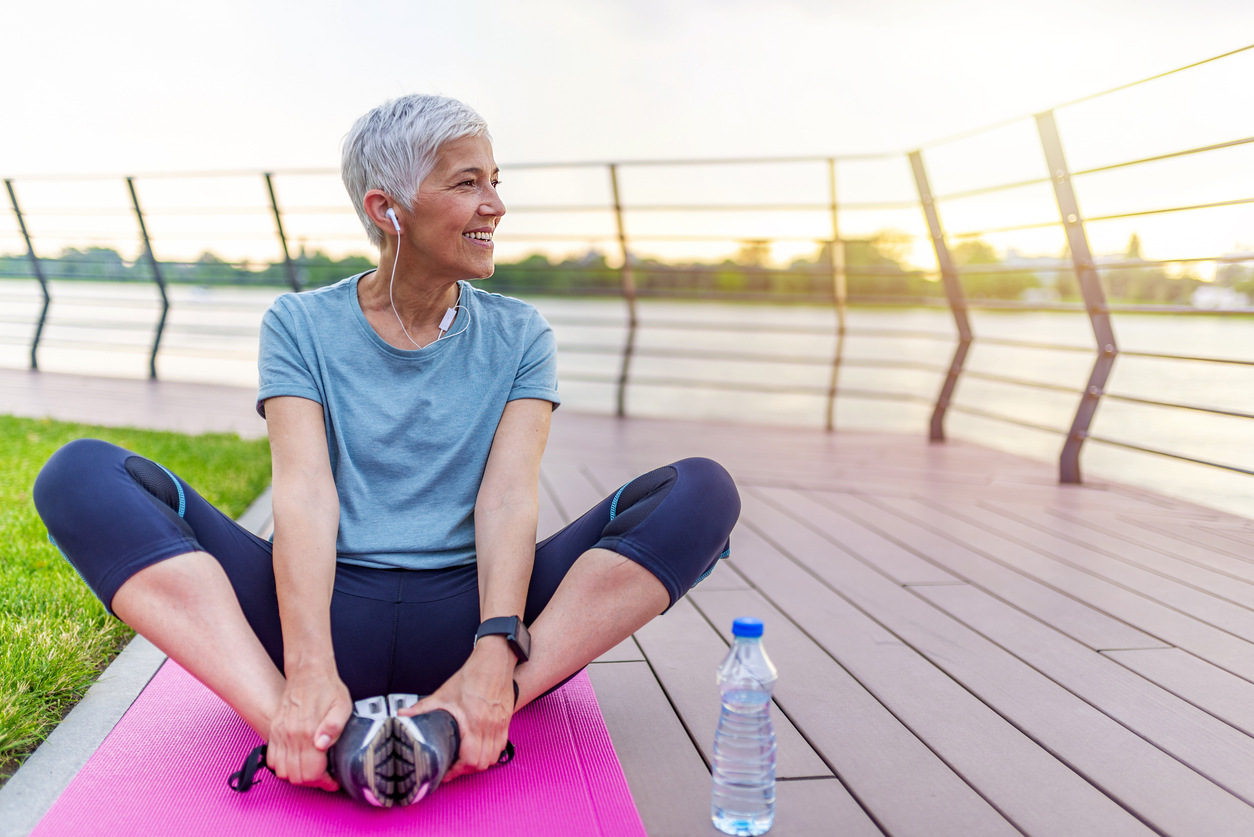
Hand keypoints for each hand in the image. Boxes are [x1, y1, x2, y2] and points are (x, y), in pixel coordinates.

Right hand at [267, 668, 352, 791]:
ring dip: (297, 775)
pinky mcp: (274, 730)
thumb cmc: (328, 689)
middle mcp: (291, 735)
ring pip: (283, 771)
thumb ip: (334, 727)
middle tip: (324, 775)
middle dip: (312, 780)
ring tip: (312, 768)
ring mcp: (280, 734)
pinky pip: (272, 759)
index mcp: (309, 732)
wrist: (308, 672)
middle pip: (297, 777)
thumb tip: (322, 745)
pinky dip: (283, 766)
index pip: (311, 773)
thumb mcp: (342, 706)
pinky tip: (296, 760)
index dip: (324, 782)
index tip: (332, 780)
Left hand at [402, 637, 515, 782]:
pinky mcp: (506, 721)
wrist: (495, 661)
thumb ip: (423, 707)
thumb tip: (402, 715)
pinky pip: (501, 746)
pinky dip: (491, 753)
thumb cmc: (472, 676)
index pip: (470, 759)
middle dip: (466, 769)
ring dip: (480, 762)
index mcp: (473, 721)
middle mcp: (489, 726)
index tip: (446, 772)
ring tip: (466, 760)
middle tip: (454, 767)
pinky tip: (481, 748)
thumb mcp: (444, 693)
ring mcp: (500, 724)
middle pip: (482, 763)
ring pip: (493, 757)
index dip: (457, 770)